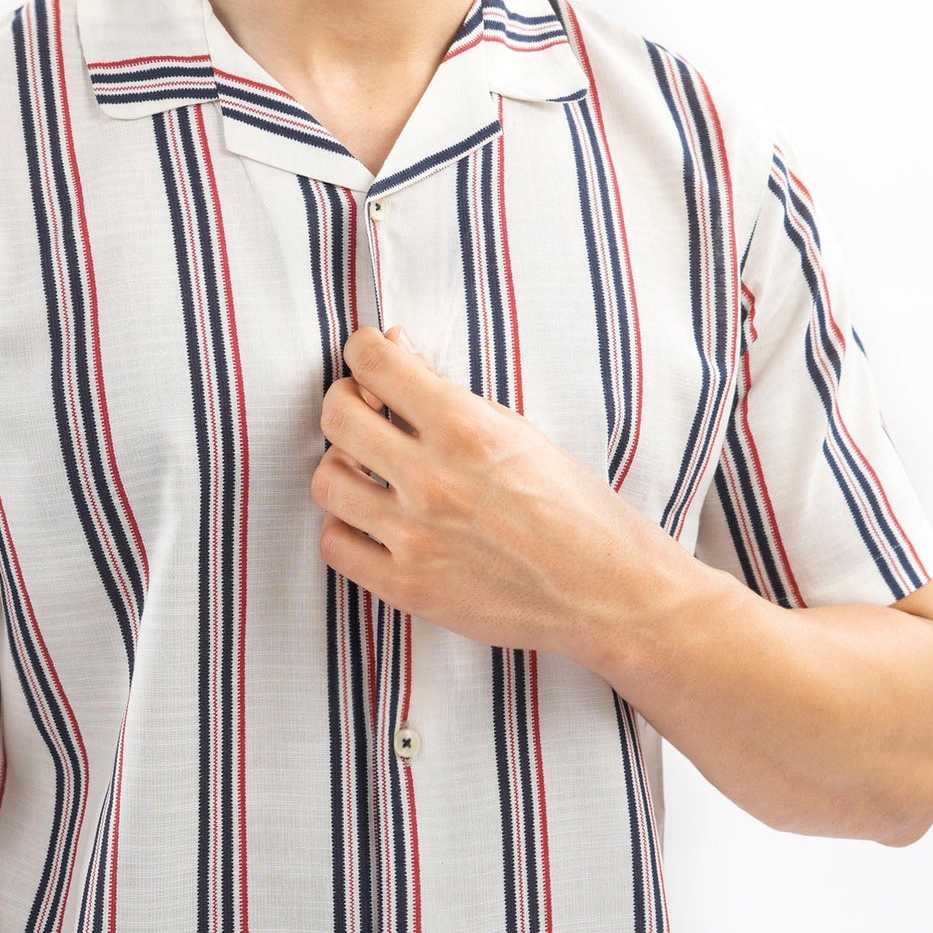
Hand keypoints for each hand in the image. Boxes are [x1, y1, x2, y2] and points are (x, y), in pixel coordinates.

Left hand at [311, 322, 633, 657]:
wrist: (605, 590)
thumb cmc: (571, 504)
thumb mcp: (515, 430)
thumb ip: (443, 389)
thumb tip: (393, 343)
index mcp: (466, 427)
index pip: (375, 363)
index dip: (362, 349)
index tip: (367, 355)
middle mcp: (434, 479)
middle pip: (338, 417)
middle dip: (346, 401)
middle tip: (365, 409)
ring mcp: (416, 537)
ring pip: (327, 481)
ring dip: (342, 466)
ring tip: (368, 470)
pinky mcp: (408, 588)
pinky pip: (335, 545)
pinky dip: (347, 528)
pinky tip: (373, 521)